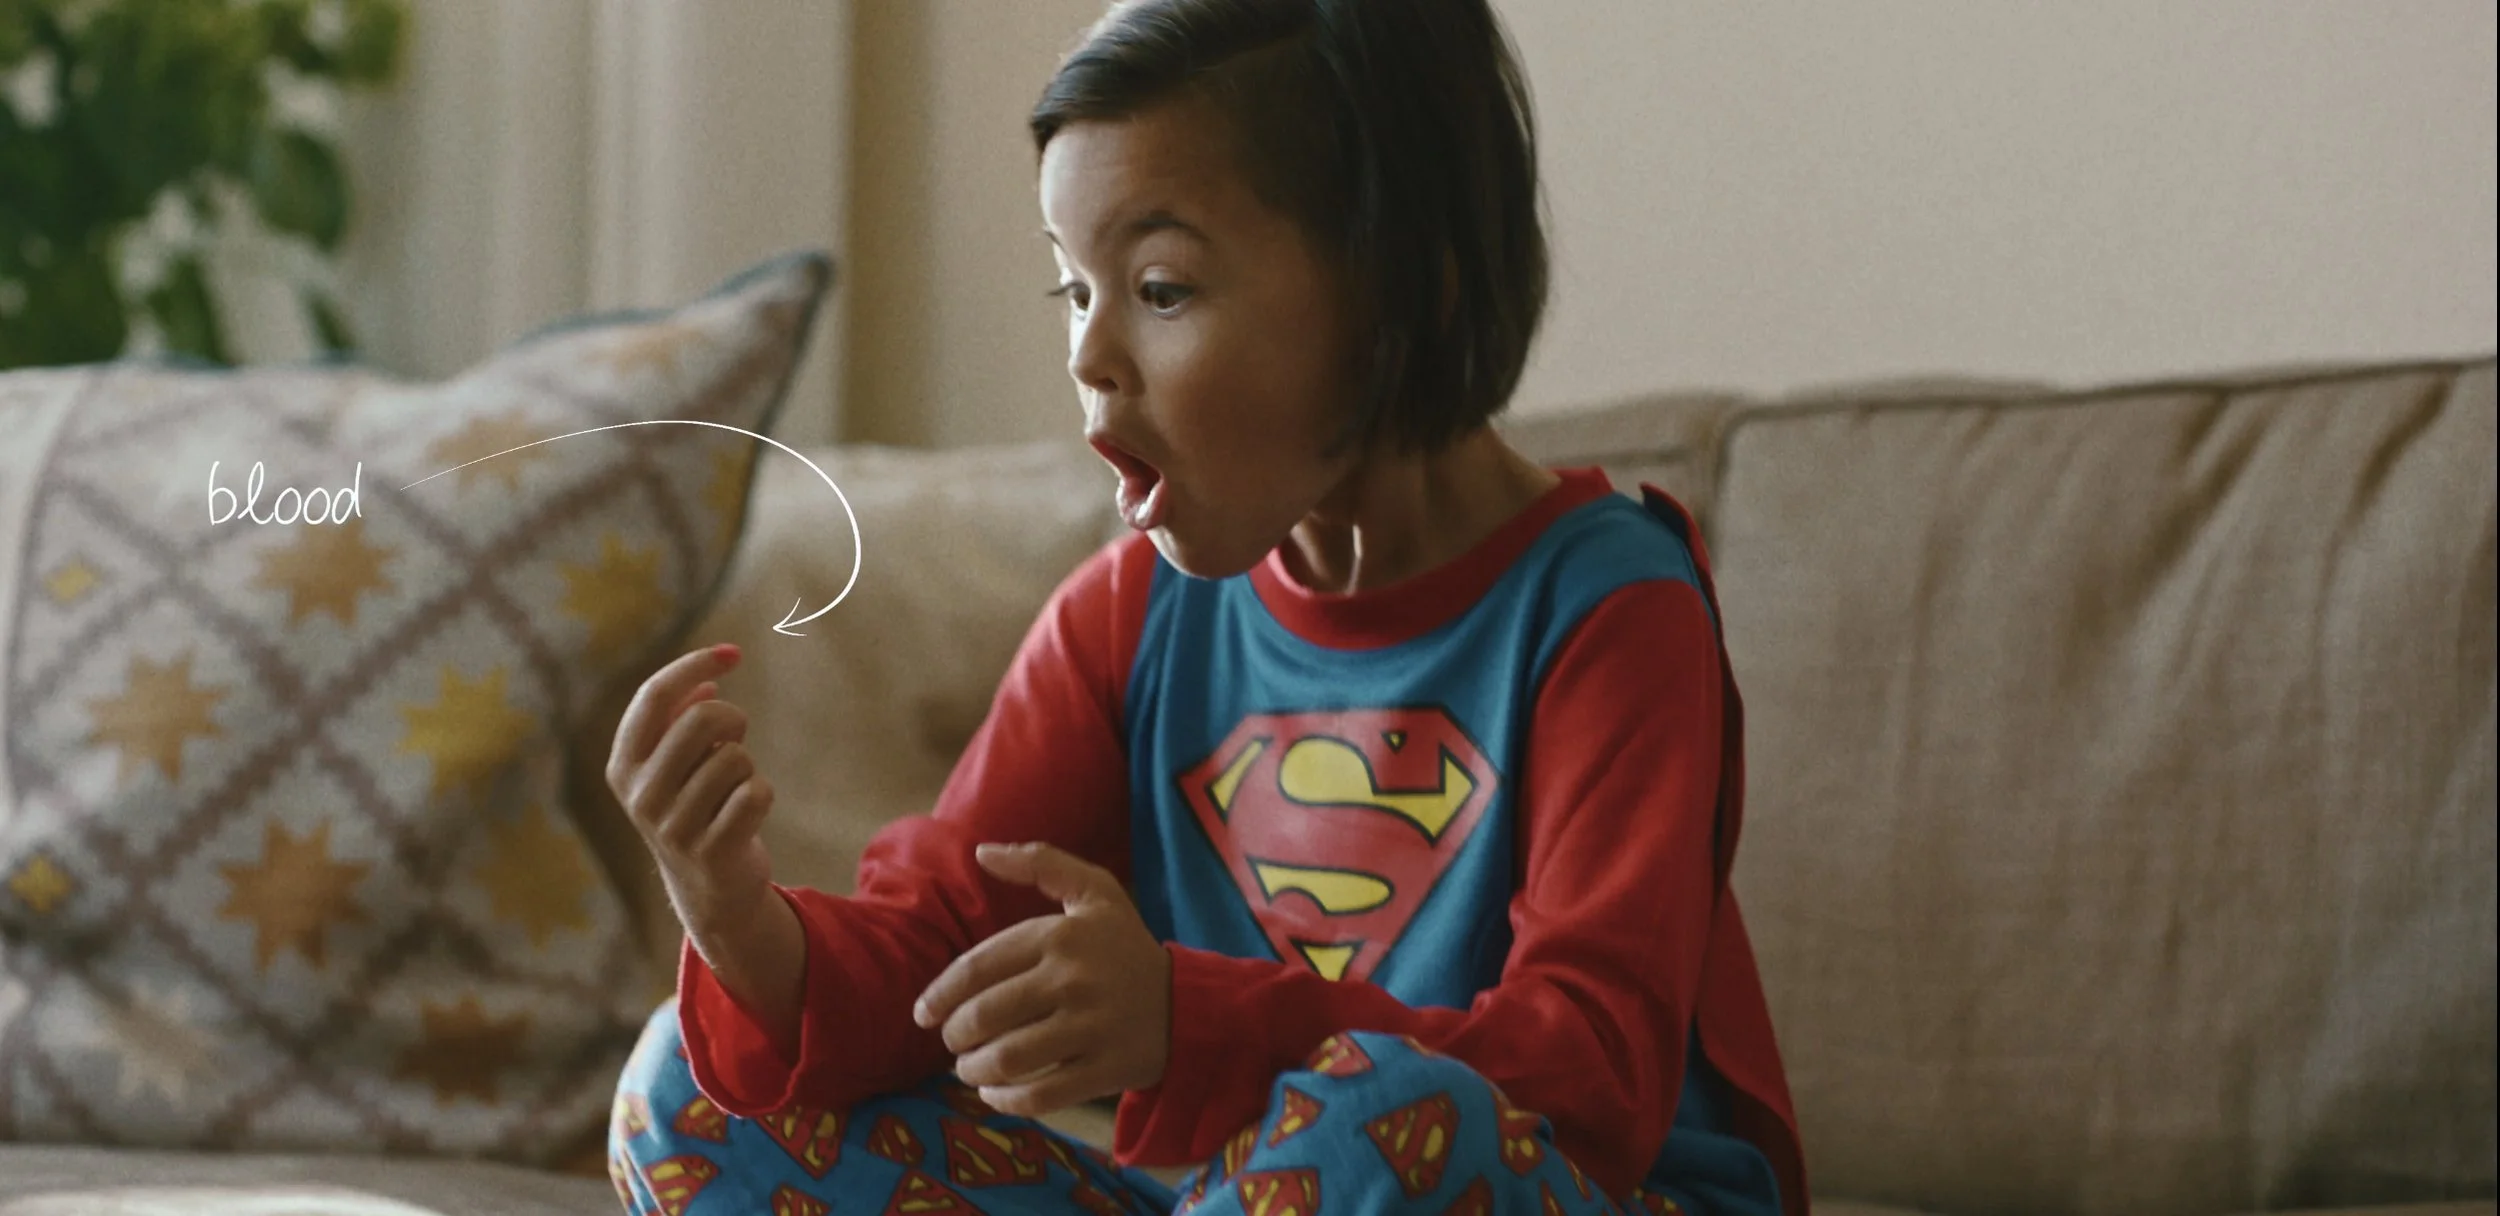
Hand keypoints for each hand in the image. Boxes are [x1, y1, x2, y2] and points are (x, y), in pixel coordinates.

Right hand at [607, 644, 778, 943]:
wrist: (708, 888)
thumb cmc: (694, 808)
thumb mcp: (675, 763)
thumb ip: (681, 720)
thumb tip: (706, 683)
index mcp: (622, 766)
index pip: (654, 695)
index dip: (695, 665)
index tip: (734, 653)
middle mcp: (640, 795)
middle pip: (704, 719)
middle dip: (733, 719)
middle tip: (736, 737)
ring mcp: (674, 826)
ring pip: (735, 757)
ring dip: (746, 766)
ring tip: (732, 790)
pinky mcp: (712, 849)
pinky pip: (756, 792)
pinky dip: (761, 794)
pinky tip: (746, 814)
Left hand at [913, 842, 1171, 1114]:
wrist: (1190, 1004)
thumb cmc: (1127, 947)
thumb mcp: (1095, 891)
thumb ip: (1040, 863)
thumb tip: (982, 851)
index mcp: (1062, 936)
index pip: (978, 966)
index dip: (940, 994)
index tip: (924, 1013)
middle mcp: (1073, 980)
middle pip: (987, 1015)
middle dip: (955, 1035)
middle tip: (952, 1042)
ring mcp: (1091, 1028)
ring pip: (1009, 1057)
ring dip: (974, 1069)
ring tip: (968, 1068)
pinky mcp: (1104, 1070)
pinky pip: (1041, 1093)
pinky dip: (1006, 1099)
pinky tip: (995, 1092)